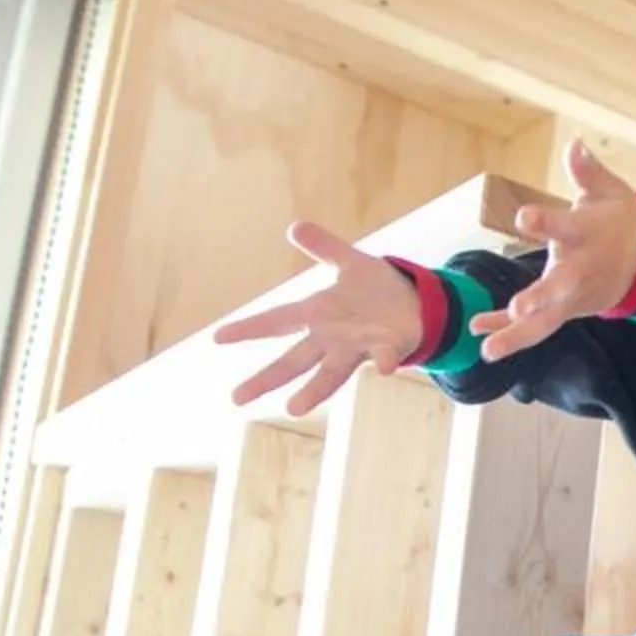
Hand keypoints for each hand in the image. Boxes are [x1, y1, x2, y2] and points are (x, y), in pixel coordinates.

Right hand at [212, 221, 423, 415]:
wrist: (418, 304)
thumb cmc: (378, 289)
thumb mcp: (349, 261)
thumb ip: (324, 247)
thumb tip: (295, 227)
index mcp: (318, 314)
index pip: (276, 321)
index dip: (248, 328)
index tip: (216, 337)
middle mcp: (331, 338)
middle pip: (294, 360)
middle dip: (267, 378)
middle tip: (237, 398)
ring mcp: (357, 347)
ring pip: (331, 372)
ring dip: (314, 389)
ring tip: (293, 408)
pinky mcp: (388, 348)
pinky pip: (384, 357)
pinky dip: (384, 362)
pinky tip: (384, 370)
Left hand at [475, 139, 635, 362]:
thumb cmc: (620, 219)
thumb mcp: (610, 191)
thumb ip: (588, 172)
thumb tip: (575, 144)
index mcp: (588, 235)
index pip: (565, 227)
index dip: (544, 222)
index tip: (523, 217)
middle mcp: (581, 270)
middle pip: (561, 288)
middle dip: (540, 299)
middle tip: (518, 310)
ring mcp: (575, 296)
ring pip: (548, 321)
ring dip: (518, 336)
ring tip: (488, 351)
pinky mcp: (567, 309)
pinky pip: (538, 325)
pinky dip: (508, 330)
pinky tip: (480, 335)